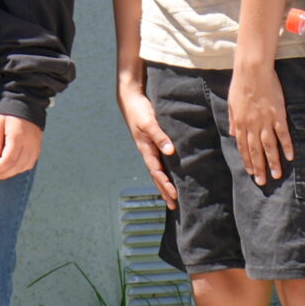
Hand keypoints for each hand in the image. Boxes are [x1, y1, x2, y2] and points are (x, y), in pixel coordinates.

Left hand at [0, 114, 42, 180]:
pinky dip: (20, 169)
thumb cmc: (8, 112)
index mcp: (17, 136)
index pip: (8, 159)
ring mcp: (35, 146)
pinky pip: (30, 163)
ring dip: (11, 173)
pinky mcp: (38, 147)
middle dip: (3, 173)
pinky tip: (11, 169)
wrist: (27, 103)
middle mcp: (29, 143)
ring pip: (24, 166)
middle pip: (16, 165)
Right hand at [117, 84, 177, 206]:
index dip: (165, 184)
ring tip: (171, 197)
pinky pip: (159, 162)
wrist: (130, 99)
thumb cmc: (140, 111)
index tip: (174, 196)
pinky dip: (164, 172)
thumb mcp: (149, 123)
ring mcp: (149, 148)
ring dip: (164, 184)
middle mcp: (147, 151)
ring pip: (157, 170)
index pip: (157, 172)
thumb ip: (160, 136)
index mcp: (146, 149)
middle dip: (164, 191)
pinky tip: (170, 175)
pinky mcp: (152, 143)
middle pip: (156, 176)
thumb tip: (170, 151)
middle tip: (173, 206)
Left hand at [227, 59, 293, 183]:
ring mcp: (265, 121)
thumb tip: (233, 134)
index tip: (251, 173)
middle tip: (263, 182)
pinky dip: (286, 146)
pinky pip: (283, 134)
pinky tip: (290, 157)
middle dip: (259, 168)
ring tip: (277, 175)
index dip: (247, 161)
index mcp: (240, 123)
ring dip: (273, 162)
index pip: (243, 146)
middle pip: (255, 150)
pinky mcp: (278, 115)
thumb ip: (233, 121)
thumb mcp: (231, 103)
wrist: (252, 71)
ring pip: (269, 146)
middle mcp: (252, 125)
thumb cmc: (240, 85)